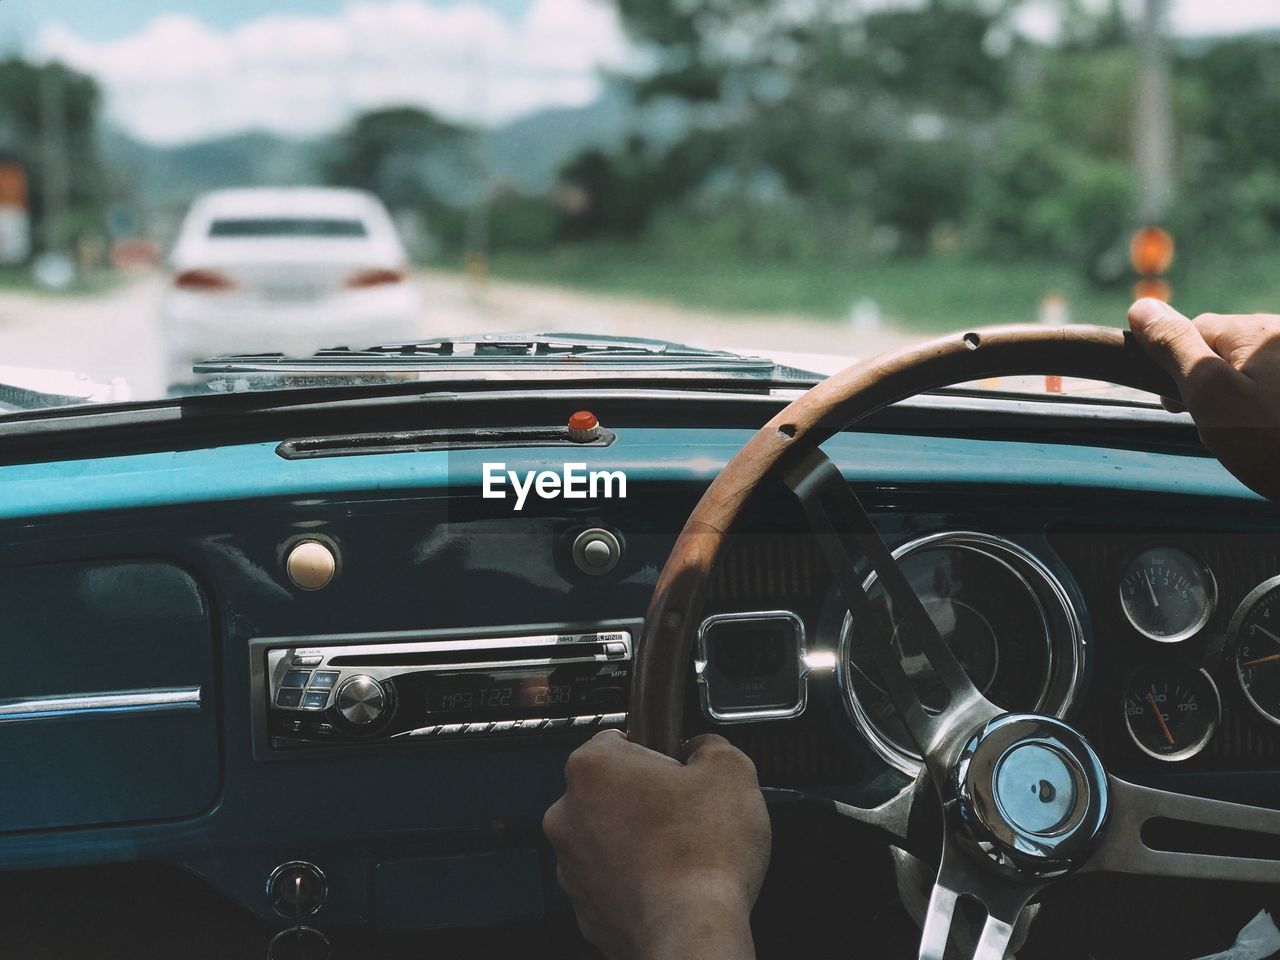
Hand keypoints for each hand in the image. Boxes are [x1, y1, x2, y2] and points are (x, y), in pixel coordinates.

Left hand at [543, 730, 769, 959]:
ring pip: (607, 836)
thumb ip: (710, 746)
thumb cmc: (704, 856)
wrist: (692, 933)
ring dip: (637, 839)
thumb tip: (703, 750)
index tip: (677, 771)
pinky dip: (634, 878)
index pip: (618, 739)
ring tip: (681, 852)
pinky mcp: (583, 906)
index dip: (656, 752)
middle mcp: (567, 813)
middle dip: (643, 798)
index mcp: (593, 768)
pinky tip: (669, 882)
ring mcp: (571, 864)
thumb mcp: (731, 770)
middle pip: (609, 789)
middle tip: (685, 813)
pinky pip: (610, 879)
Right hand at [1129, 298, 1279, 500]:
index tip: (1180, 408)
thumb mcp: (1212, 396)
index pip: (1195, 330)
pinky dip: (1266, 408)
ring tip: (1252, 435)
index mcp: (1261, 331)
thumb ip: (1175, 348)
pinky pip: (1273, 386)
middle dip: (1214, 385)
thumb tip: (1142, 306)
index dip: (1177, 369)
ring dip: (1242, 398)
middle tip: (1222, 428)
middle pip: (1227, 349)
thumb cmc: (1274, 445)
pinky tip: (1271, 433)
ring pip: (1253, 370)